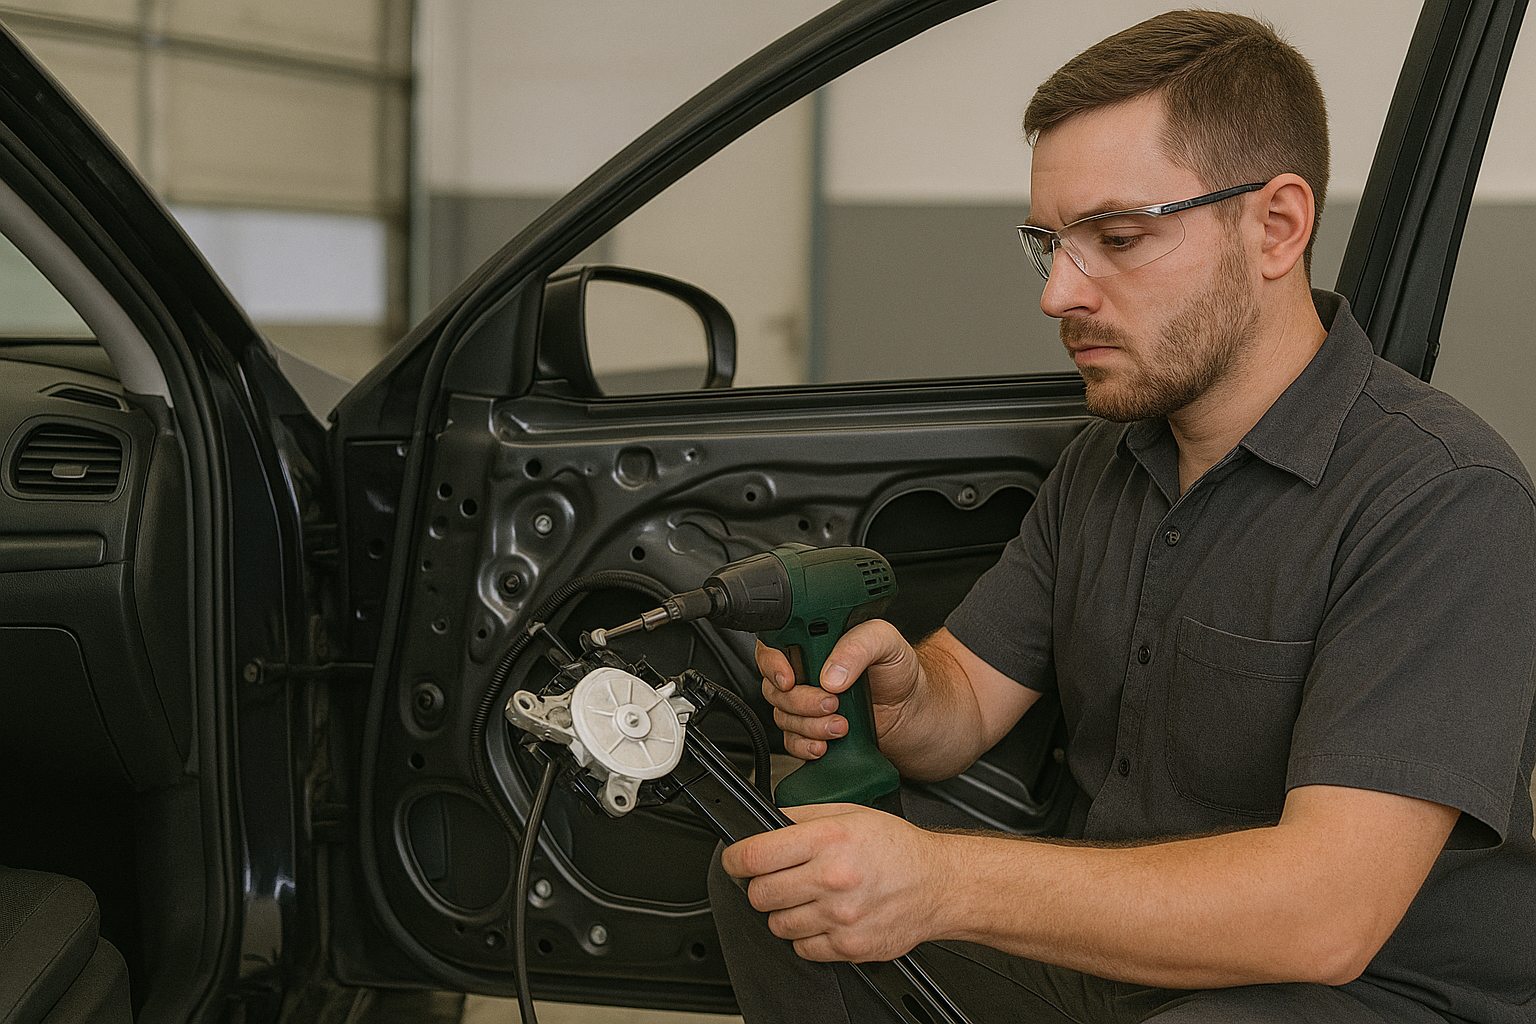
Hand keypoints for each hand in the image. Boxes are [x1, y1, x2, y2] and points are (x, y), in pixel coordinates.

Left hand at [720, 803, 948, 961]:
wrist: (939, 884)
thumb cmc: (898, 848)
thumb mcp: (850, 813)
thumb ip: (802, 815)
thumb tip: (764, 822)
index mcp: (828, 840)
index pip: (755, 855)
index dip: (734, 858)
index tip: (735, 860)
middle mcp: (832, 879)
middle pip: (759, 894)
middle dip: (760, 886)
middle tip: (776, 879)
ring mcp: (840, 917)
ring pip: (777, 925)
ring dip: (783, 912)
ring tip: (806, 898)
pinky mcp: (849, 947)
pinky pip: (802, 949)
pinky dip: (806, 936)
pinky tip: (823, 918)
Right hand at [756, 619, 922, 760]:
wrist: (912, 711)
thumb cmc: (898, 671)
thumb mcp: (885, 642)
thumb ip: (858, 647)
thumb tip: (831, 673)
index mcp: (814, 641)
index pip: (774, 647)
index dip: (774, 664)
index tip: (790, 679)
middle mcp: (805, 671)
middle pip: (775, 687)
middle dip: (801, 701)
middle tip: (831, 703)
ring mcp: (805, 702)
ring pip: (783, 717)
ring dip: (810, 726)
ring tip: (841, 725)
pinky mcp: (810, 729)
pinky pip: (792, 741)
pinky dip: (805, 746)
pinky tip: (824, 744)